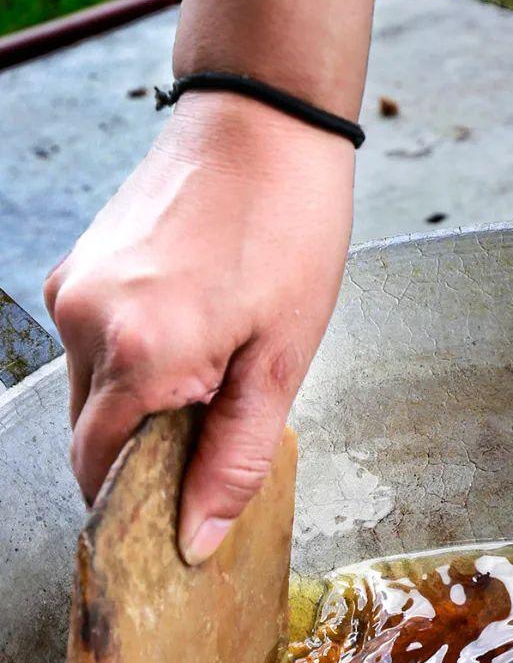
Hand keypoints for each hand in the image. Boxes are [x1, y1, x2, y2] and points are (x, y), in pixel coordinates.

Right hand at [44, 91, 354, 563]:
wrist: (265, 123)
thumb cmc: (289, 233)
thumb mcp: (280, 364)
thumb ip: (232, 460)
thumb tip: (194, 538)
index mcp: (137, 353)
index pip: (99, 469)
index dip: (135, 503)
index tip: (175, 512)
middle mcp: (85, 320)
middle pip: (93, 433)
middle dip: (145, 451)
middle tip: (215, 430)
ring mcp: (74, 287)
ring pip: (94, 389)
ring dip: (143, 402)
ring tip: (215, 367)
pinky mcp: (79, 265)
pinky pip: (95, 343)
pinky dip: (135, 361)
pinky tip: (193, 332)